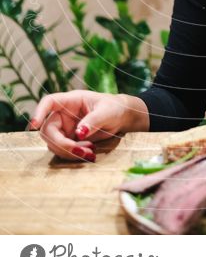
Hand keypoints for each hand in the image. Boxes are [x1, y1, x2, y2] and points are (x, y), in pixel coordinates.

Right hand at [27, 90, 147, 161]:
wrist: (120, 118)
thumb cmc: (114, 108)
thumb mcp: (107, 112)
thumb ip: (93, 121)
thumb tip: (79, 133)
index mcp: (71, 101)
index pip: (49, 102)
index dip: (38, 112)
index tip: (33, 125)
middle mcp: (63, 114)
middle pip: (48, 130)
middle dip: (62, 144)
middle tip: (81, 151)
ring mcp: (64, 128)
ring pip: (54, 144)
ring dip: (69, 152)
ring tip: (91, 153)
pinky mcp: (69, 140)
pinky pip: (63, 151)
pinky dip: (74, 156)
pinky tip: (90, 155)